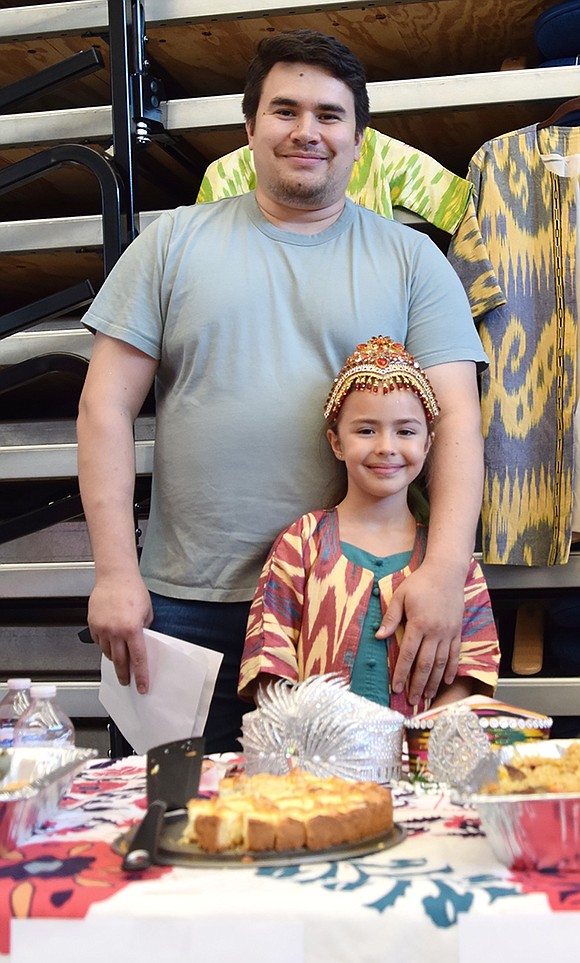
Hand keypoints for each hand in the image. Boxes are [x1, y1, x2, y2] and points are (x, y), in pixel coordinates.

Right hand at [87, 573, 153, 693]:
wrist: (115, 576)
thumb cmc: (133, 590)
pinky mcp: (92, 624)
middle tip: (127, 682)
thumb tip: (141, 643)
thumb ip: (144, 630)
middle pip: (120, 661)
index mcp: (132, 629)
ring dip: (114, 658)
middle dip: (124, 674)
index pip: (138, 659)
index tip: (142, 686)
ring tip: (119, 660)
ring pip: (107, 652)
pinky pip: (98, 641)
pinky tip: (110, 642)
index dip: (141, 675)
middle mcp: (116, 631)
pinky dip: (104, 644)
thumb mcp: (147, 612)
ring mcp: (102, 628)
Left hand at [376, 561, 464, 704]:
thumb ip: (390, 618)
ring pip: (441, 663)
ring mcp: (448, 633)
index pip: (408, 655)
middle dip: (418, 685)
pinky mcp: (457, 631)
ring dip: (434, 682)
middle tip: (412, 700)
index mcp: (419, 624)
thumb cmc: (421, 582)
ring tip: (428, 696)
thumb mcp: (400, 596)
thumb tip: (378, 636)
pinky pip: (455, 654)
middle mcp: (435, 632)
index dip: (401, 673)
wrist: (447, 573)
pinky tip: (446, 680)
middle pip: (425, 665)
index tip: (395, 688)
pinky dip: (451, 669)